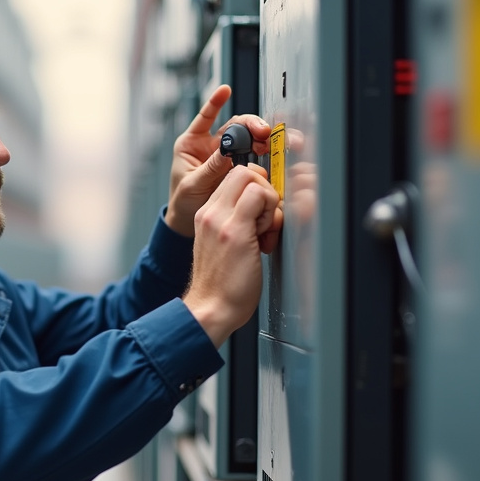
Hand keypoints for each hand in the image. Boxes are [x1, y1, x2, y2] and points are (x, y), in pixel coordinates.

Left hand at [165, 85, 271, 236]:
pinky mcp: (236, 169)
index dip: (215, 102)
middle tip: (261, 131)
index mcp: (191, 144)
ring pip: (245, 137)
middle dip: (249, 124)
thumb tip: (227, 150)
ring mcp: (224, 156)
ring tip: (265, 143)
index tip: (224, 89)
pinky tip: (268, 152)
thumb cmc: (183, 202)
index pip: (205, 117)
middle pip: (233, 125)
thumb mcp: (193, 184)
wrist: (188, 223)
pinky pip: (251, 155)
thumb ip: (210, 168)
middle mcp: (209, 146)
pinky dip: (261, 152)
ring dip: (258, 137)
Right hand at [182, 165, 282, 346]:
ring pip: (252, 179)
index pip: (235, 177)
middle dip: (264, 189)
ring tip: (263, 233)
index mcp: (207, 214)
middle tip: (265, 219)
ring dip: (268, 202)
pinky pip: (260, 197)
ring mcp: (220, 220)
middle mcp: (210, 212)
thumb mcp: (222, 245)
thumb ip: (235, 223)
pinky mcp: (235, 231)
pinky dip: (271, 214)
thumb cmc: (220, 285)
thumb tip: (259, 210)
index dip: (255, 189)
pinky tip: (265, 239)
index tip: (261, 213)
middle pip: (244, 171)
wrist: (210, 308)